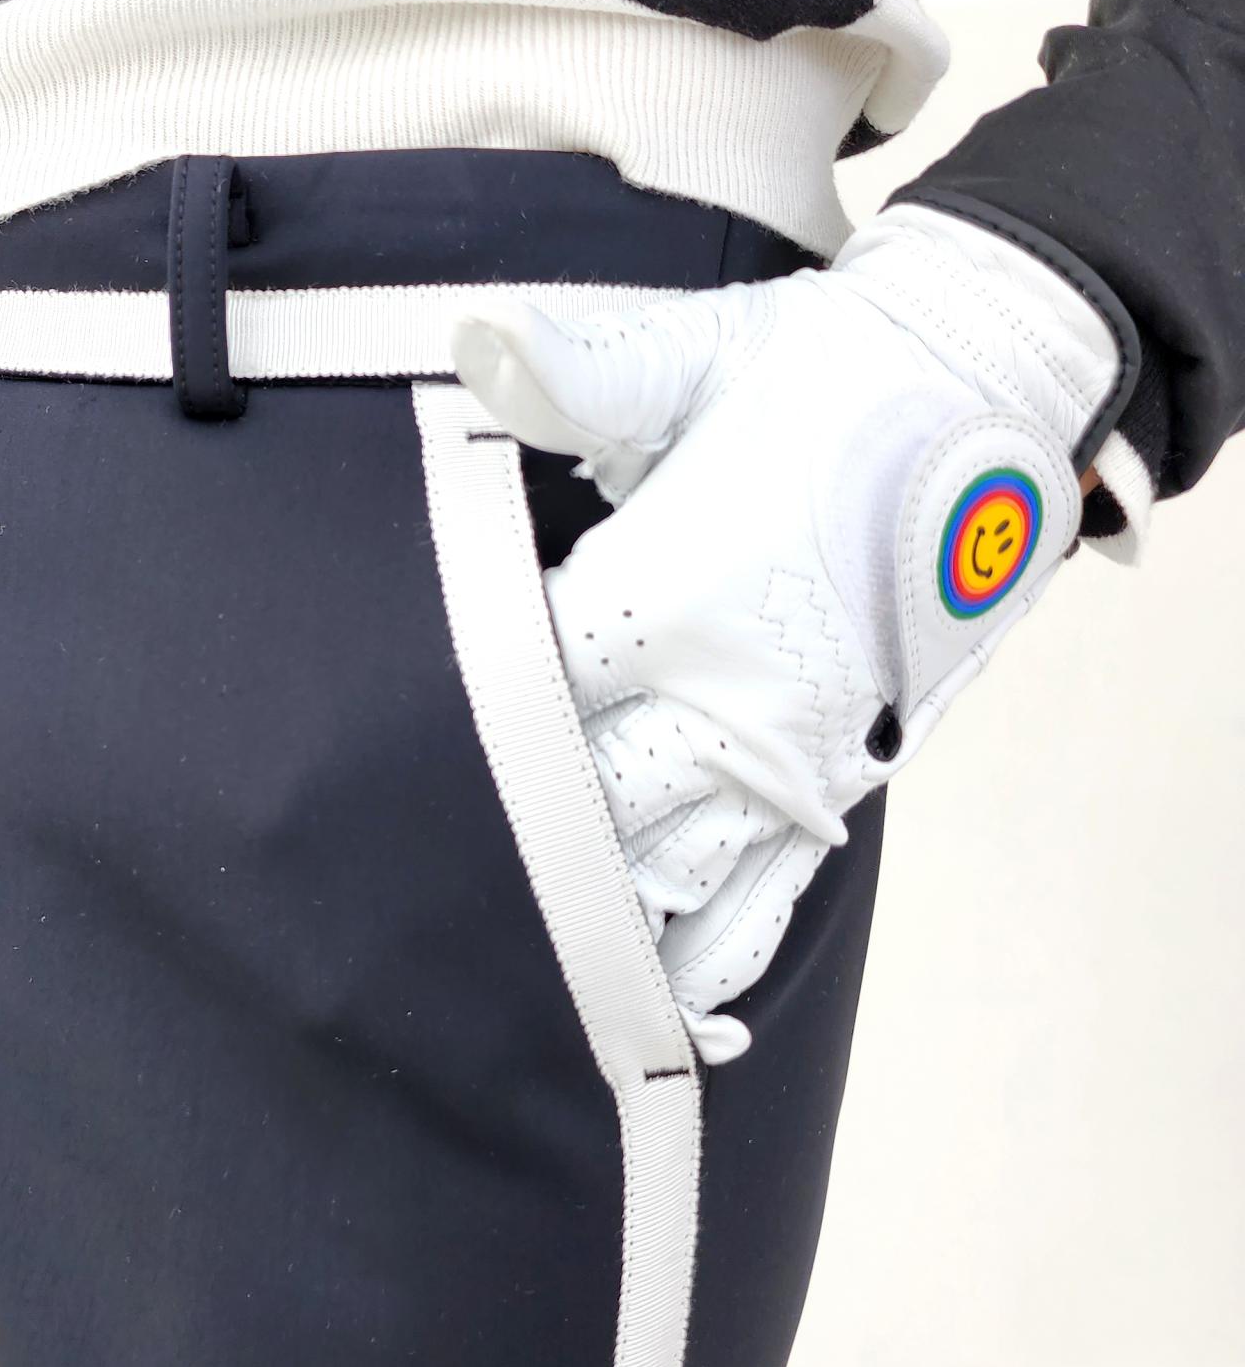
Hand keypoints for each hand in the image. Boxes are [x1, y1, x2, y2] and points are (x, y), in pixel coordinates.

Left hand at [452, 207, 1122, 1056]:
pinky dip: (711, 963)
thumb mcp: (688, 355)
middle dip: (496, 831)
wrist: (992, 384)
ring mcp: (788, 752)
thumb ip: (574, 374)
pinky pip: (768, 900)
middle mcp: (724, 695)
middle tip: (396, 881)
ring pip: (660, 879)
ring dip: (584, 921)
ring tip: (501, 970)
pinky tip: (659, 1018)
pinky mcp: (844, 776)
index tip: (373, 735)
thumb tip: (472, 347)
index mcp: (666, 591)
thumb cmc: (820, 366)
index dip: (446, 709)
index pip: (519, 684)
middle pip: (571, 804)